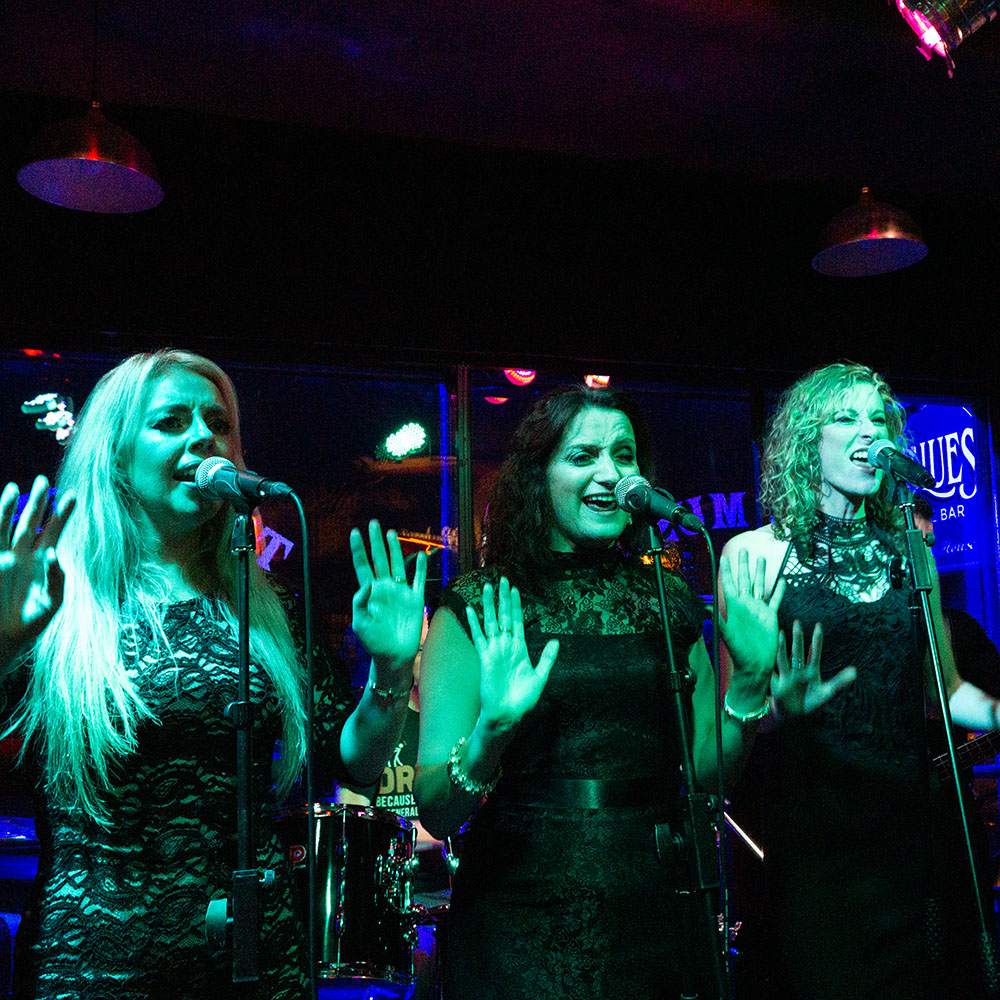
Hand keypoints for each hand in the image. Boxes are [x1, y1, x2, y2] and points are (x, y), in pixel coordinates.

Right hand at [0, 477, 75, 664]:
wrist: (4, 639)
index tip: (73, 496)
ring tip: (14, 487)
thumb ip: (57, 579)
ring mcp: (4, 558)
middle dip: (37, 502)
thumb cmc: (30, 623)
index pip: (54, 532)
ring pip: (6, 527)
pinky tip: (0, 509)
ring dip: (9, 508)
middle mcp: (23, 555)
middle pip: (30, 522)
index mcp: (42, 561)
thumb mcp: (52, 602)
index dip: (62, 514)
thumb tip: (53, 554)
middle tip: (42, 480)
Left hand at [350, 520, 426, 673]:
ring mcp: (400, 593)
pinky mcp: (415, 600)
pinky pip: (419, 581)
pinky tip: (421, 556)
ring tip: (391, 532)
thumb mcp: (359, 624)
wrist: (393, 656)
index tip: (355, 532)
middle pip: (380, 559)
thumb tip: (367, 582)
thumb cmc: (373, 642)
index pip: (363, 566)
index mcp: (370, 593)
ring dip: (395, 549)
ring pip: (398, 565)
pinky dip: (420, 569)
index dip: (359, 550)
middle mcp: (385, 588)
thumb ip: (359, 602)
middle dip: (376, 542)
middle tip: (374, 523)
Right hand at [466, 577, 557, 732]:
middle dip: (503, 598)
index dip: (516, 605)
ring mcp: (495, 650)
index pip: (518, 621)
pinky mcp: (485, 658)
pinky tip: (470, 609)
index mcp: (520, 649)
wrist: (508, 716)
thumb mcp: (540, 677)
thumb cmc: (523, 700)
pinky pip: (479, 637)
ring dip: (489, 605)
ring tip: (487, 587)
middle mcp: (506, 646)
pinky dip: (475, 623)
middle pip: (504, 616)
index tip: (514, 589)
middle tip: (501, 579)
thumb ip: (547, 658)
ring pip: (491, 622)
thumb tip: (556, 640)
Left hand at [719, 549, 784, 698]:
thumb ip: (718, 622)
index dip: (726, 571)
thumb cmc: (738, 652)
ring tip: (761, 558)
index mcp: (734, 607)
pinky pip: (775, 600)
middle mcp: (745, 605)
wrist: (755, 666)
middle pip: (744, 580)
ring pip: (760, 586)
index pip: (728, 584)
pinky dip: (779, 590)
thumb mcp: (727, 636)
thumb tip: (704, 610)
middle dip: (743, 565)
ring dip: (760, 572)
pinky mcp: (770, 616)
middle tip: (743, 549)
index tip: (724, 556)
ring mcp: (758, 610)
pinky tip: (781, 579)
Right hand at [772, 619, 855, 716]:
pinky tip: (761, 655)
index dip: (817, 641)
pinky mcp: (776, 684)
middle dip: (797, 638)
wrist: (796, 715)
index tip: (819, 626)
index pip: (815, 653)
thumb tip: (855, 671)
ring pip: (783, 659)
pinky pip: (770, 672)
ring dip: (782, 647)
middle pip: (797, 652)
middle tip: (797, 622)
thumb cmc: (812, 702)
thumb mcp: (827, 692)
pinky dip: (765, 665)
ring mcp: (787, 676)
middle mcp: (798, 670)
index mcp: (811, 671)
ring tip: (780, 633)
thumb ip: (840, 682)